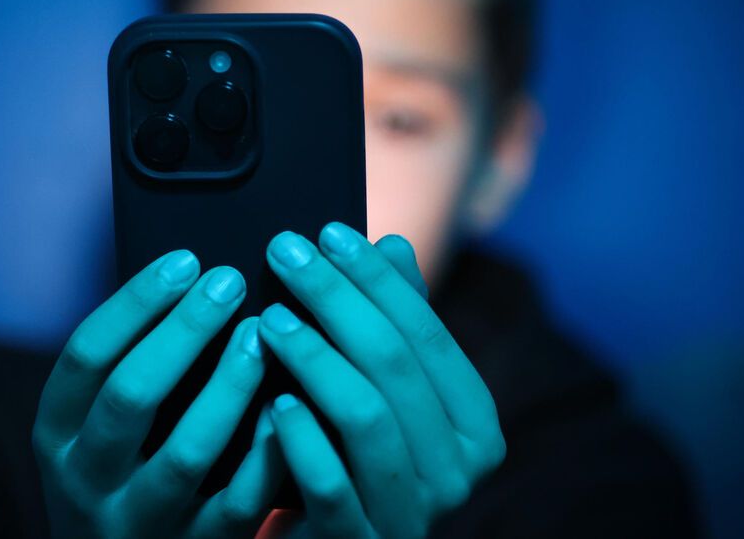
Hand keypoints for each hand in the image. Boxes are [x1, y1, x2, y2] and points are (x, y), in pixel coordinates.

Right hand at [32, 250, 283, 537]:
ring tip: (261, 334)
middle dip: (184, 330)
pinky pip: (237, 503)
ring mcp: (140, 520)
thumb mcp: (90, 428)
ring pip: (187, 450)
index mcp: (56, 434)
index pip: (86, 355)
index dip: (136, 302)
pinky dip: (264, 453)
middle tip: (230, 281)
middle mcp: (87, 479)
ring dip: (228, 386)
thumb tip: (189, 281)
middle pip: (131, 393)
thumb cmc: (116, 476)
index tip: (185, 259)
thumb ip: (125, 368)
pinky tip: (288, 406)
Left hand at [255, 224, 505, 538]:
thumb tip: (393, 244)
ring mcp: (411, 515)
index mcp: (475, 428)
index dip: (376, 280)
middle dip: (335, 299)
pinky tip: (273, 402)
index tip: (327, 232)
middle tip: (284, 252)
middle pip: (394, 366)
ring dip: (314, 358)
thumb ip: (395, 328)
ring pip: (366, 417)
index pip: (427, 335)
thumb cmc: (359, 463)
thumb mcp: (385, 396)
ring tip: (268, 318)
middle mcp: (457, 474)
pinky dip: (302, 439)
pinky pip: (331, 485)